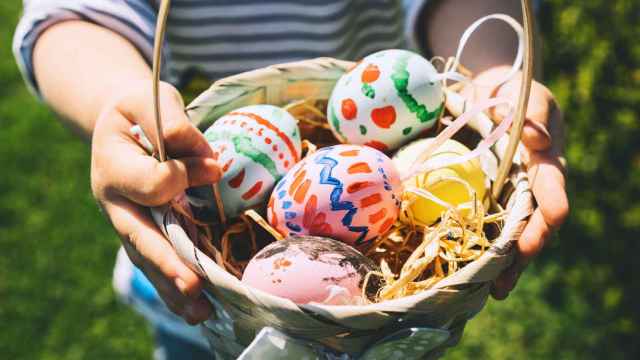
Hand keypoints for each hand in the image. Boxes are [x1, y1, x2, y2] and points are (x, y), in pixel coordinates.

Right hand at [91, 79, 220, 322]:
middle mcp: (115, 202)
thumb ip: (170, 119)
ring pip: (148, 260)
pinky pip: (158, 263)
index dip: (185, 175)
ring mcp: (128, 222)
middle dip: (168, 262)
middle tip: (194, 285)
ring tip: (200, 313)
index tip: (212, 166)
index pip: (153, 182)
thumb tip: (206, 159)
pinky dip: (175, 287)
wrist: (121, 125)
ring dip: (173, 288)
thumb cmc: (139, 110)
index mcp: (111, 164)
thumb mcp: (148, 98)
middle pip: (140, 238)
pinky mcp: (145, 233)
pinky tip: (199, 309)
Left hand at [463, 67, 569, 298]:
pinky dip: (483, 249)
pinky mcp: (491, 197)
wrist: (491, 93)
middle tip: (504, 282)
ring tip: (492, 291)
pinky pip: (489, 226)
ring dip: (505, 264)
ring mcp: (512, 194)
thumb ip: (531, 115)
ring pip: (513, 234)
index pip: (551, 192)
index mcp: (546, 162)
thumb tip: (538, 142)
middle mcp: (532, 185)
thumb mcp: (525, 96)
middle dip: (522, 254)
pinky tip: (471, 272)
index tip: (534, 239)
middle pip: (534, 226)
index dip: (547, 216)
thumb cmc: (513, 93)